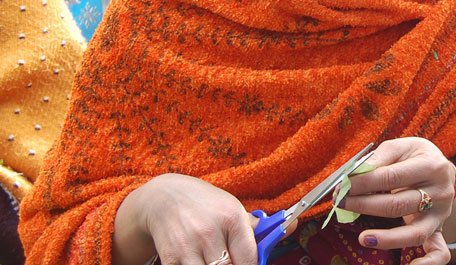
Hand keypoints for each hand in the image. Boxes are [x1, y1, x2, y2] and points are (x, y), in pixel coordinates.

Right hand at [115, 173, 259, 264]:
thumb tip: (291, 226)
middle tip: (230, 261)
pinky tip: (198, 260)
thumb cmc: (205, 205)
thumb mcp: (232, 207)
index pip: (249, 259)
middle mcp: (209, 231)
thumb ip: (258, 227)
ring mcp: (188, 246)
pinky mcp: (170, 257)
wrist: (163, 198)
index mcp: (231, 217)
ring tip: (215, 260)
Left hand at [343, 138, 455, 264]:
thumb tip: (355, 174)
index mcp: (431, 165)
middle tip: (340, 203)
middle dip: (364, 205)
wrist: (441, 170)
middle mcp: (440, 192)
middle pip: (398, 205)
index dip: (363, 182)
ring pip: (415, 232)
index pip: (391, 177)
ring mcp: (441, 214)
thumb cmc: (414, 157)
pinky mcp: (438, 229)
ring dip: (386, 238)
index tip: (342, 185)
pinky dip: (428, 264)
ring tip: (363, 238)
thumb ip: (380, 157)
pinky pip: (439, 252)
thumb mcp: (402, 147)